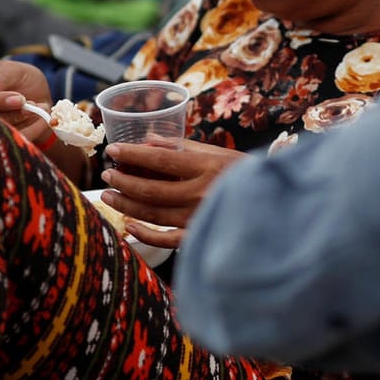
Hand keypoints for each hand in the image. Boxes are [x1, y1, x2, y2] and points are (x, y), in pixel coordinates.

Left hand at [99, 140, 247, 248]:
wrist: (272, 205)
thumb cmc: (244, 174)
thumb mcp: (217, 152)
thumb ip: (181, 147)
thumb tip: (147, 140)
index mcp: (206, 167)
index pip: (159, 160)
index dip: (132, 155)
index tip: (113, 151)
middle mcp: (201, 194)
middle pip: (150, 189)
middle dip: (123, 181)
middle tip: (106, 175)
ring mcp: (199, 217)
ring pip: (153, 214)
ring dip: (126, 205)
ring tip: (109, 195)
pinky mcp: (200, 236)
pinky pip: (166, 240)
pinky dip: (145, 234)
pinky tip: (129, 226)